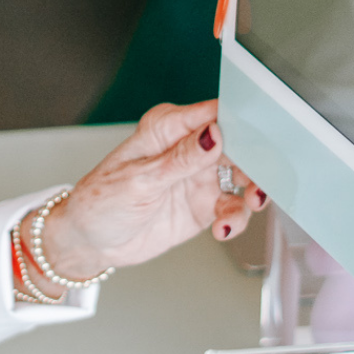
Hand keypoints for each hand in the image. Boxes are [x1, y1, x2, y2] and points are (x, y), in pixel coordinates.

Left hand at [24, 100, 263, 291]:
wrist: (91, 241)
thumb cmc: (100, 202)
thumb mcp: (139, 180)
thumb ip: (180, 160)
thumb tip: (213, 133)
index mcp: (167, 128)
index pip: (213, 113)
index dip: (241, 121)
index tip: (262, 136)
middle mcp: (188, 148)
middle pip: (238, 143)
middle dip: (257, 159)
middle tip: (261, 175)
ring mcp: (198, 176)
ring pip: (244, 176)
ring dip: (253, 190)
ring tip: (251, 203)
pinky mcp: (204, 205)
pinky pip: (233, 208)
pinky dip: (235, 218)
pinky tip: (222, 229)